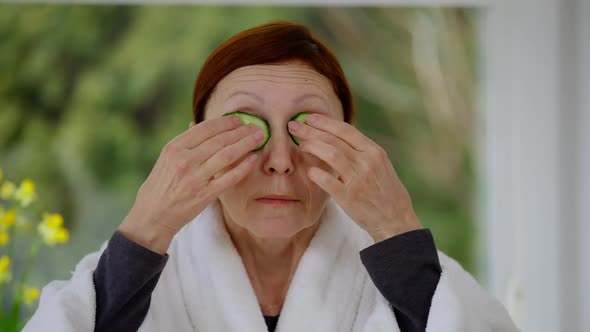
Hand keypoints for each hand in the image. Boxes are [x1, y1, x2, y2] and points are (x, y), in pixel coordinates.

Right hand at [119, 116, 263, 253]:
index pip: (205, 128)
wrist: (152, 215)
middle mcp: (184, 160)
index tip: (239, 120)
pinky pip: (230, 177)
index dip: (225, 122)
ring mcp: (195, 178)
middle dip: (241, 131)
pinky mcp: (205, 194)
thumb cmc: (161, 185)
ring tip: (259, 138)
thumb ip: (184, 143)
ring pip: (227, 155)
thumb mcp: (166, 159)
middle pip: (220, 140)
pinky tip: (253, 158)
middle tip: (256, 127)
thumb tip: (196, 123)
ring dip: (246, 144)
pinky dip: (244, 166)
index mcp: (174, 147)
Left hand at [288, 113, 421, 242]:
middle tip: (293, 126)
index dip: (325, 122)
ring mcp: (359, 179)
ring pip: (330, 154)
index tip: (309, 118)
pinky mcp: (349, 198)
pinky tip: (309, 171)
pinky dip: (315, 173)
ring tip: (301, 145)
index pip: (346, 130)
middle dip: (311, 131)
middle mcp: (367, 162)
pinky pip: (327, 181)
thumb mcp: (380, 165)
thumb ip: (361, 152)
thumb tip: (337, 137)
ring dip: (312, 147)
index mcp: (375, 152)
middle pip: (334, 140)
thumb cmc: (385, 192)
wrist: (395, 220)